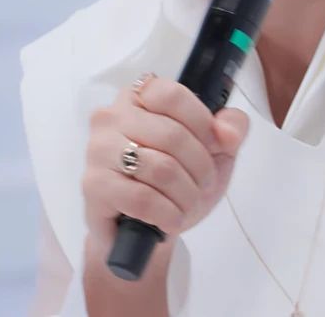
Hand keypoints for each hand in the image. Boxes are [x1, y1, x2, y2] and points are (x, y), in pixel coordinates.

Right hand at [82, 74, 249, 252]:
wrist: (147, 228)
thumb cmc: (179, 178)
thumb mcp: (216, 148)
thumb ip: (232, 126)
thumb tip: (228, 132)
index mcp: (141, 95)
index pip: (173, 95)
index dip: (202, 123)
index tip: (214, 146)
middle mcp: (112, 116)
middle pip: (172, 135)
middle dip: (200, 168)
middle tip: (203, 185)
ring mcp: (99, 150)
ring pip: (160, 168)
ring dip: (186, 194)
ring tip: (188, 204)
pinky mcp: (93, 186)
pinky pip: (141, 198)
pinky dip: (167, 213)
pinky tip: (172, 220)